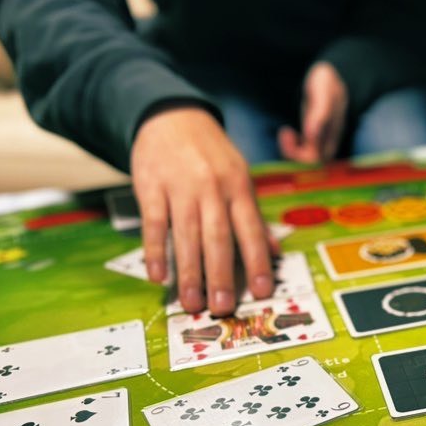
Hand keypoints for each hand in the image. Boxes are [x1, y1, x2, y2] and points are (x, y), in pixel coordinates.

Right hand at [130, 107, 276, 315]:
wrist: (171, 117)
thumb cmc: (212, 156)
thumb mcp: (240, 178)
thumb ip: (254, 217)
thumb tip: (275, 253)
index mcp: (239, 187)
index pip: (252, 230)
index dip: (258, 262)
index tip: (263, 292)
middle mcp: (213, 188)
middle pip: (218, 237)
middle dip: (222, 275)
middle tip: (223, 308)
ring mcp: (180, 186)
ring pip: (186, 234)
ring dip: (189, 272)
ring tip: (191, 303)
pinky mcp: (150, 185)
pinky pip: (153, 223)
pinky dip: (155, 250)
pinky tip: (158, 275)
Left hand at [277, 62, 348, 163]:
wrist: (329, 77)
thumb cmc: (326, 81)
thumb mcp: (323, 91)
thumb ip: (319, 112)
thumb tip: (311, 135)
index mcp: (332, 135)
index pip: (314, 159)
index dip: (296, 152)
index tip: (286, 131)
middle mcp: (328, 143)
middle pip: (309, 164)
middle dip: (292, 153)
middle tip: (285, 131)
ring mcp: (322, 142)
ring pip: (306, 160)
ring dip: (291, 151)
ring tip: (286, 131)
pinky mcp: (315, 140)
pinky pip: (304, 154)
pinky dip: (292, 148)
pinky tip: (289, 133)